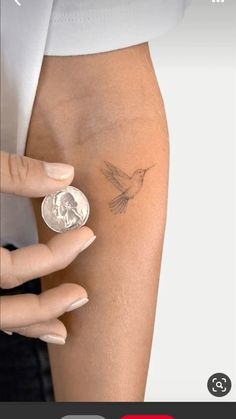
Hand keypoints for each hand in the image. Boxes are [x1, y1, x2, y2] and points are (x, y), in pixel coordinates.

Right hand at [0, 151, 95, 343]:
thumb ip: (14, 173)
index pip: (11, 269)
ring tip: (59, 330)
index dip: (54, 257)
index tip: (86, 236)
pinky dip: (1, 315)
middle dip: (43, 307)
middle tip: (81, 297)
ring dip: (24, 324)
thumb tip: (64, 175)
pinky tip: (17, 321)